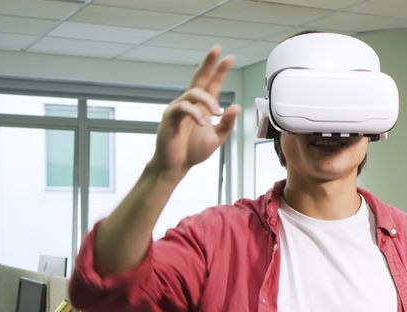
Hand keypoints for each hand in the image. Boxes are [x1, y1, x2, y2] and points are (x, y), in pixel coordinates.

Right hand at [151, 46, 240, 178]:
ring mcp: (179, 108)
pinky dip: (195, 113)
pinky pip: (183, 107)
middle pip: (199, 78)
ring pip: (193, 92)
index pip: (212, 84)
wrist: (176, 165)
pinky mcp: (170, 117)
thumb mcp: (217, 138)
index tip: (229, 57)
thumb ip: (227, 123)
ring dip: (209, 100)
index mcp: (203, 107)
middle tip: (217, 50)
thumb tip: (236, 106)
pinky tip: (203, 122)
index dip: (220, 71)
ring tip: (218, 113)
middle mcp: (191, 104)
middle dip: (208, 63)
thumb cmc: (193, 151)